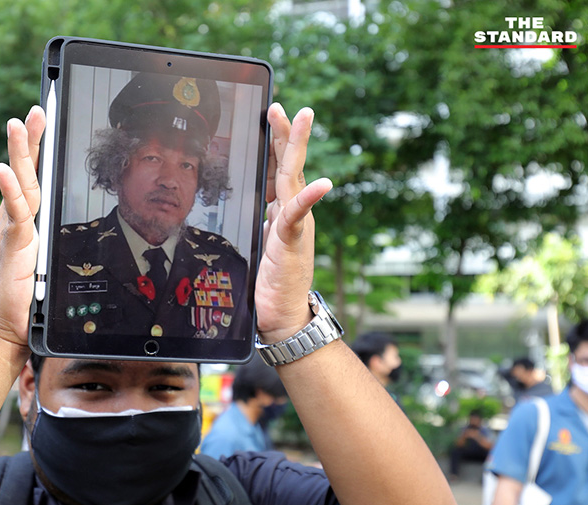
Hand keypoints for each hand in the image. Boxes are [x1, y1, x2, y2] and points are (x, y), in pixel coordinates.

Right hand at [0, 107, 46, 345]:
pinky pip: (16, 214)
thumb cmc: (25, 300)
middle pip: (23, 173)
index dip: (35, 151)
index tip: (40, 122)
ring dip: (19, 153)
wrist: (8, 329)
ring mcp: (10, 232)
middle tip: (34, 110)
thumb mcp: (40, 262)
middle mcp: (12, 222)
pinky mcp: (13, 246)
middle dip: (29, 139)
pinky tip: (5, 170)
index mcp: (20, 223)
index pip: (30, 179)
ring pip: (18, 185)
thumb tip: (62, 229)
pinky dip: (9, 191)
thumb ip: (46, 241)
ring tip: (17, 123)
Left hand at [255, 104, 331, 342]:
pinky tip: (323, 183)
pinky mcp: (293, 241)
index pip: (279, 170)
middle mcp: (292, 213)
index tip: (274, 114)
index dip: (278, 142)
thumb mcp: (265, 245)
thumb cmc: (273, 284)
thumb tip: (265, 207)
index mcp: (283, 212)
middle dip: (287, 133)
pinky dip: (309, 198)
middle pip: (289, 165)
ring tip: (304, 117)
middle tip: (286, 105)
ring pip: (293, 178)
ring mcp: (295, 225)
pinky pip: (298, 215)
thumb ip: (268, 223)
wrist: (283, 315)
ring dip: (297, 147)